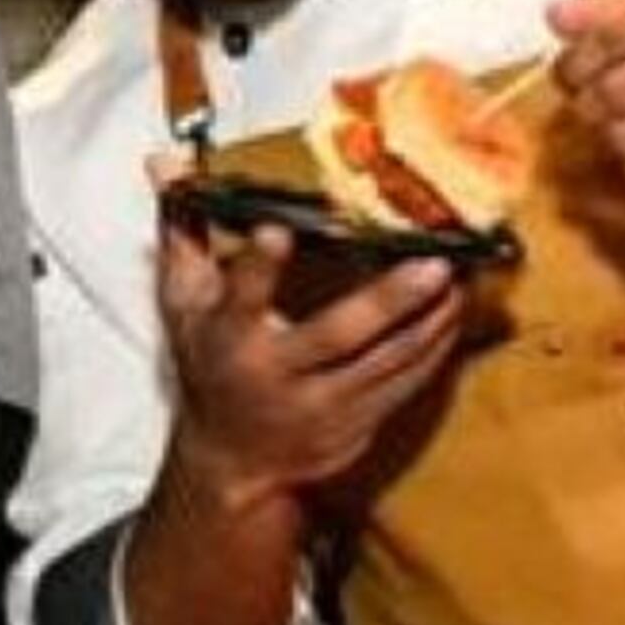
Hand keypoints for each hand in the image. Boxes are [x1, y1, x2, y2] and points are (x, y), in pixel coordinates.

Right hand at [154, 169, 471, 512]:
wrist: (231, 462)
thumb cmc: (208, 365)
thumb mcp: (182, 302)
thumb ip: (182, 230)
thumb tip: (165, 161)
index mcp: (228, 338)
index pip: (240, 297)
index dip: (257, 266)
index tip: (276, 229)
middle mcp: (275, 374)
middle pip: (338, 336)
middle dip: (389, 301)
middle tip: (434, 263)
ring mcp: (320, 407)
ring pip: (386, 362)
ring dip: (428, 321)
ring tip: (460, 281)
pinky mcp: (355, 426)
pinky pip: (405, 387)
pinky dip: (434, 351)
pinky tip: (453, 317)